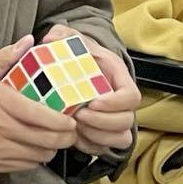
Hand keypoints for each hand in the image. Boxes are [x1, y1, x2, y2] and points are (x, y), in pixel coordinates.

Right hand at [0, 35, 77, 174]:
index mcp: (0, 102)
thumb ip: (4, 58)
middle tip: (70, 130)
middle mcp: (2, 128)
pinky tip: (34, 148)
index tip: (72, 118)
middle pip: (49, 140)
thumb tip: (28, 41)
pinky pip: (27, 166)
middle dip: (66, 137)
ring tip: (53, 139)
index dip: (65, 122)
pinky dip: (36, 158)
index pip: (44, 116)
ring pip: (41, 155)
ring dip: (52, 148)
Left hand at [40, 25, 139, 156]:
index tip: (93, 102)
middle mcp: (121, 102)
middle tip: (79, 116)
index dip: (115, 103)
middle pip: (126, 121)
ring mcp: (114, 119)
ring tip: (75, 126)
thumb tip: (51, 38)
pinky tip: (73, 136)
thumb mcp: (70, 39)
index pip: (131, 96)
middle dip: (101, 122)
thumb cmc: (76, 56)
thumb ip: (62, 35)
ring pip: (119, 138)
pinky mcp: (103, 134)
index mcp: (118, 78)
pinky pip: (103, 148)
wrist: (74, 70)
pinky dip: (89, 145)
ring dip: (96, 136)